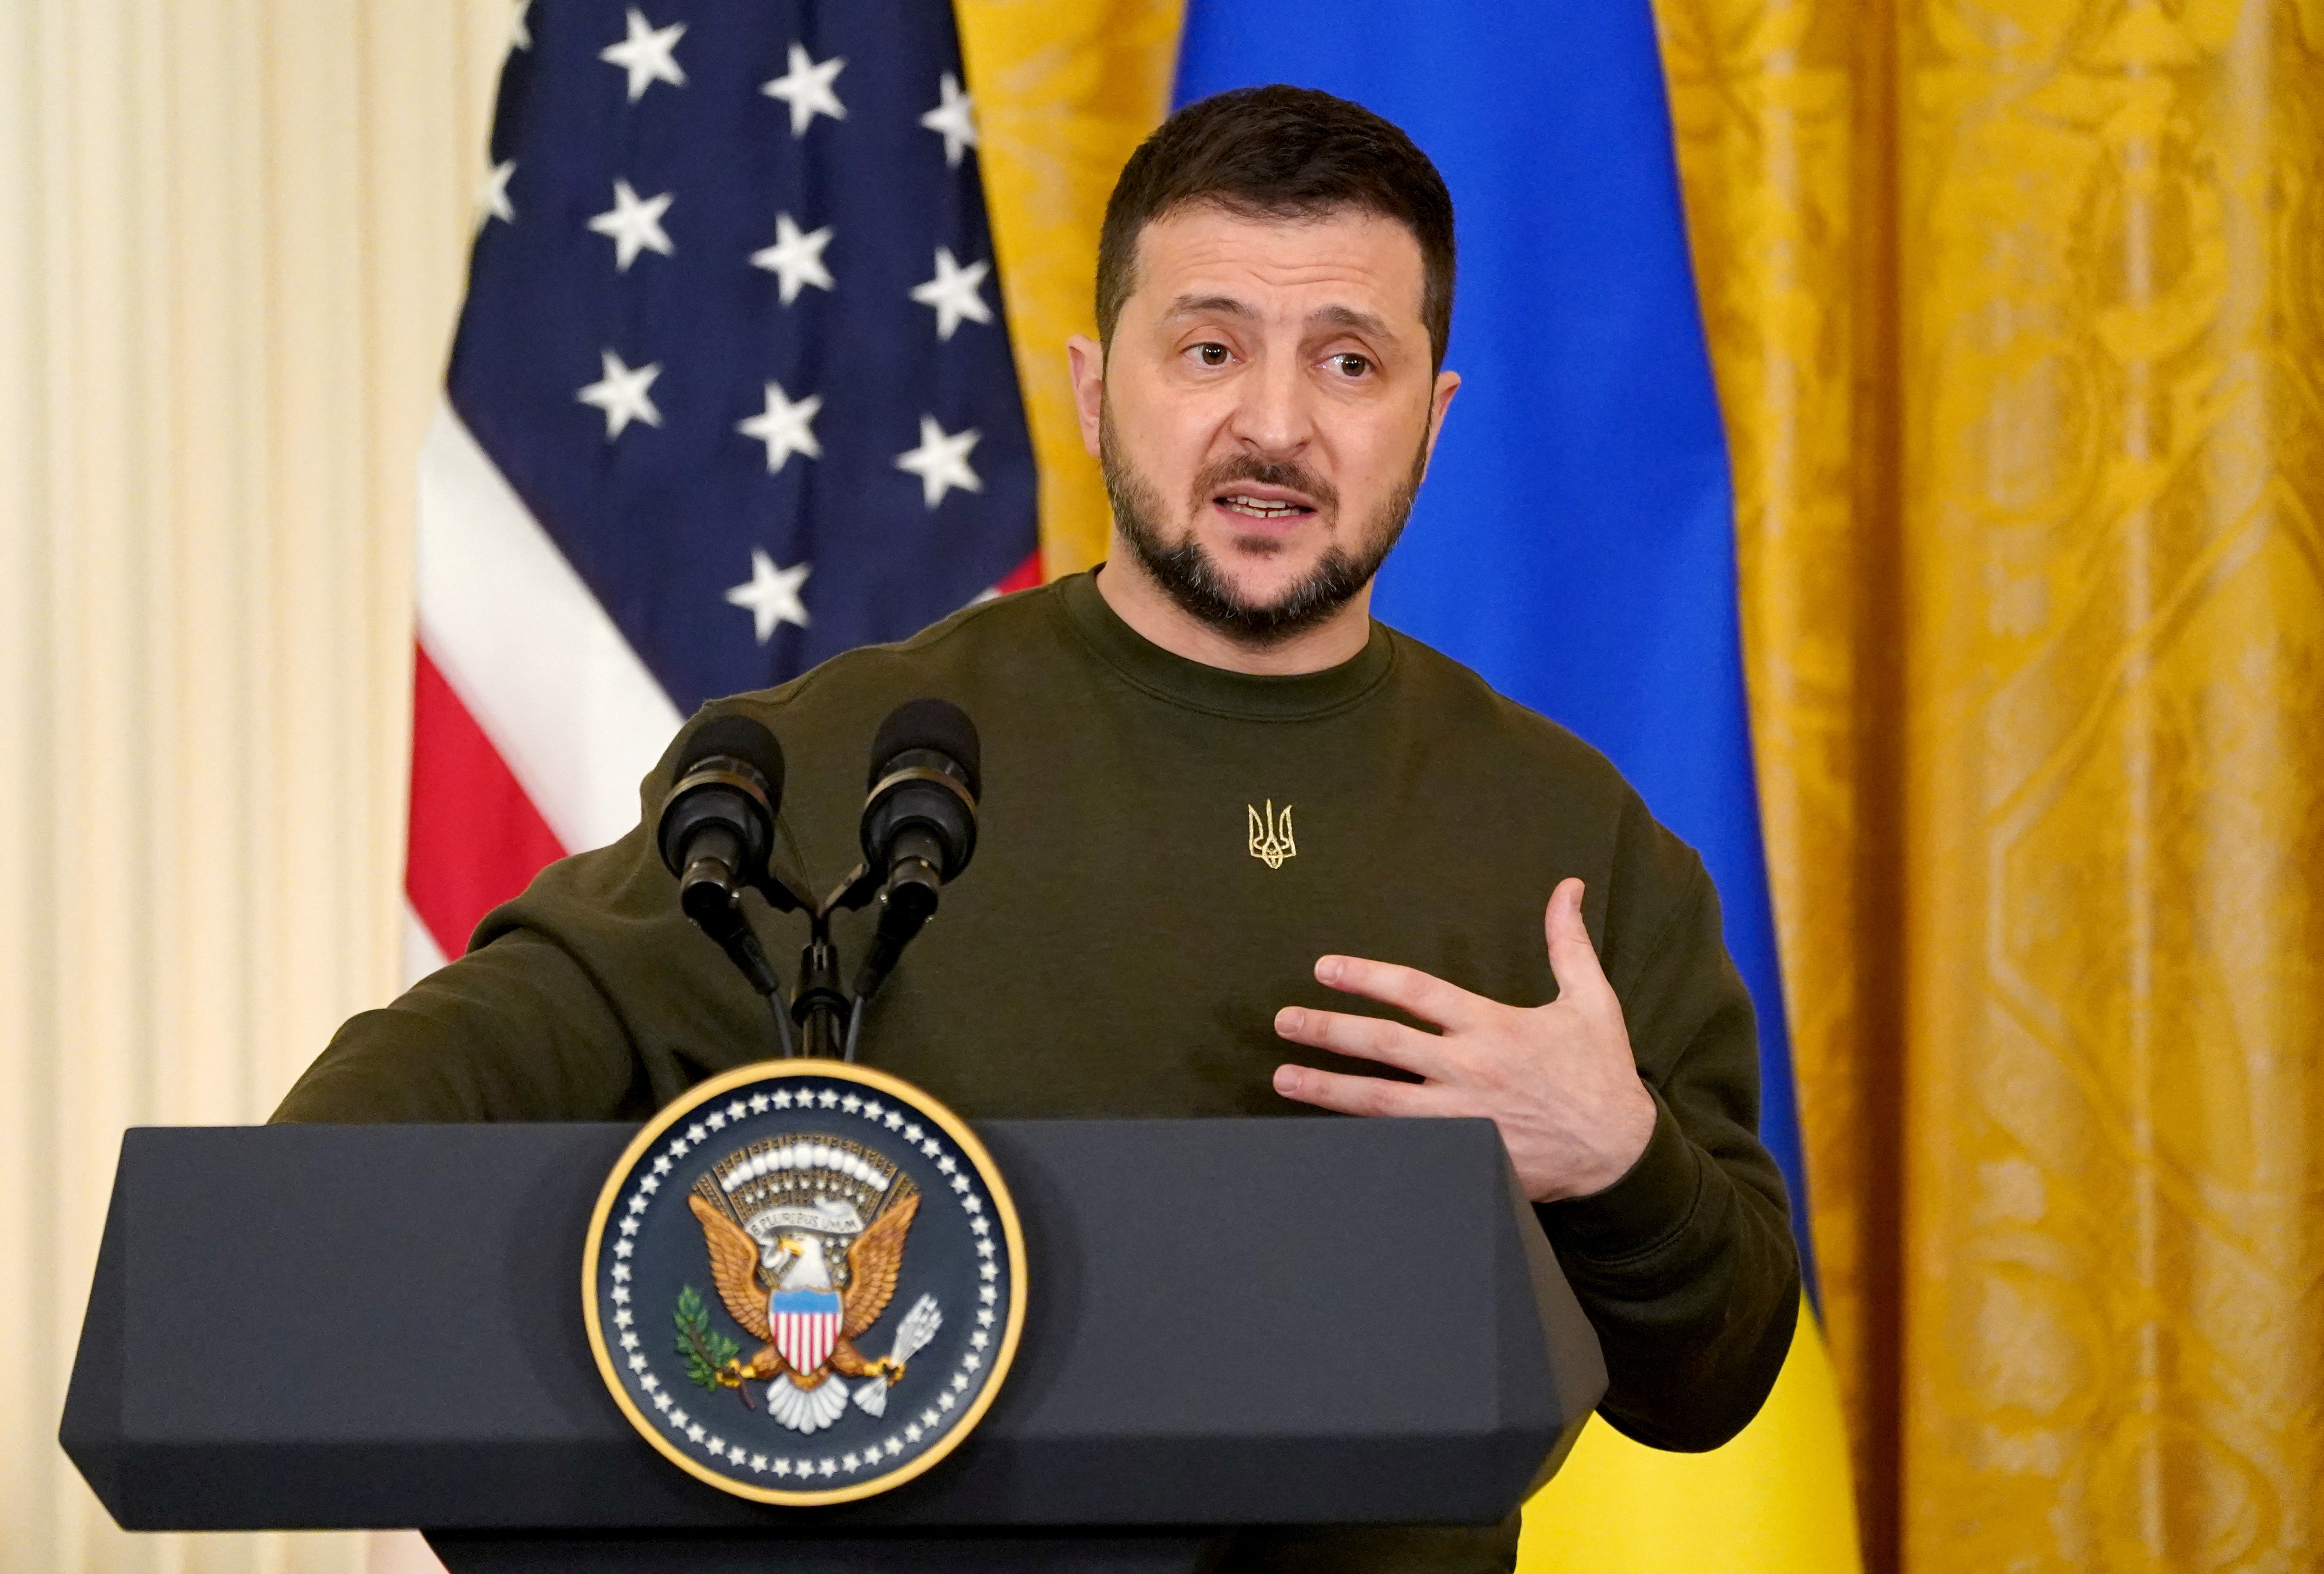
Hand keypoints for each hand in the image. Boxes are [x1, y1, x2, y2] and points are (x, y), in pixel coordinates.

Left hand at [1270, 878, 1656, 1201]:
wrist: (1620, 1155)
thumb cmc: (1601, 1073)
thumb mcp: (1592, 1000)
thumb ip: (1568, 943)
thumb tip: (1568, 887)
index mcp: (1494, 1026)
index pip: (1417, 992)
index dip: (1366, 976)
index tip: (1325, 969)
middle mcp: (1470, 1069)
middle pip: (1384, 1045)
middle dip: (1327, 1031)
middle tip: (1283, 1022)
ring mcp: (1461, 1117)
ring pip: (1379, 1101)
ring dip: (1326, 1088)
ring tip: (1283, 1077)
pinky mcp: (1462, 1154)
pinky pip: (1400, 1145)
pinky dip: (1359, 1139)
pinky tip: (1321, 1134)